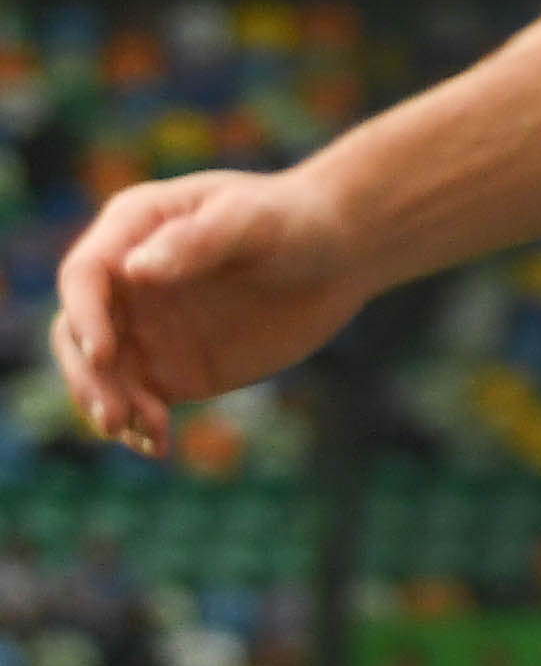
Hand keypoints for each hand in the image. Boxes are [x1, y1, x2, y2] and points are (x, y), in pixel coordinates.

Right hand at [51, 165, 376, 453]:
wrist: (338, 255)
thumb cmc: (294, 220)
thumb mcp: (252, 221)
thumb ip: (197, 240)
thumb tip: (134, 270)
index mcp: (131, 230)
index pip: (83, 275)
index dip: (85, 315)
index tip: (104, 352)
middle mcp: (124, 283)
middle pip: (76, 333)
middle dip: (88, 376)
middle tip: (114, 416)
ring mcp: (143, 328)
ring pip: (101, 375)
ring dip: (111, 405)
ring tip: (146, 431)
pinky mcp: (170, 367)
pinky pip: (138, 401)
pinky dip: (140, 425)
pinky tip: (157, 446)